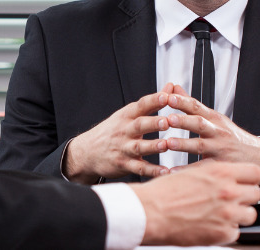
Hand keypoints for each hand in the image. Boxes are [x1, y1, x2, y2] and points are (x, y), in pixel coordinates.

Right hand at [62, 84, 183, 183]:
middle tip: (167, 121)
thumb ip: (152, 102)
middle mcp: (125, 131)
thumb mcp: (128, 113)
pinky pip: (139, 168)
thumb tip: (171, 87)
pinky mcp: (124, 164)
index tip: (167, 96)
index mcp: (127, 116)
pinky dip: (152, 170)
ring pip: (139, 147)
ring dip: (153, 146)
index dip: (154, 100)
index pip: (141, 105)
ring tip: (165, 145)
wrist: (88, 152)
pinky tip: (165, 171)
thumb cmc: (113, 130)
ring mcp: (123, 148)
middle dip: (154, 123)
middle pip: (140, 125)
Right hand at [132, 161, 259, 245]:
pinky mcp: (222, 233)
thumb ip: (213, 174)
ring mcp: (227, 213)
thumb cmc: (163, 193)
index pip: (255, 173)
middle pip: (255, 194)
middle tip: (232, 201)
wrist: (149, 212)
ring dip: (238, 215)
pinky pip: (235, 233)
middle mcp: (228, 191)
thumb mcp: (191, 172)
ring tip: (221, 215)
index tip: (245, 183)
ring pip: (250, 215)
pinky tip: (210, 226)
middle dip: (245, 197)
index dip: (250, 179)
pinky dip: (225, 231)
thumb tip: (224, 176)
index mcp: (220, 172)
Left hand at [163, 89, 259, 183]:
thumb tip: (173, 87)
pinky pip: (202, 167)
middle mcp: (217, 131)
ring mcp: (219, 148)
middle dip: (184, 121)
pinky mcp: (220, 164)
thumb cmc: (229, 135)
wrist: (257, 155)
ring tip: (167, 143)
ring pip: (200, 145)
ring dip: (183, 144)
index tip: (168, 98)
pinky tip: (172, 170)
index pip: (197, 106)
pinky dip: (187, 169)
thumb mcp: (214, 117)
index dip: (183, 101)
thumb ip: (192, 105)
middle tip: (168, 119)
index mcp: (214, 118)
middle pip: (200, 124)